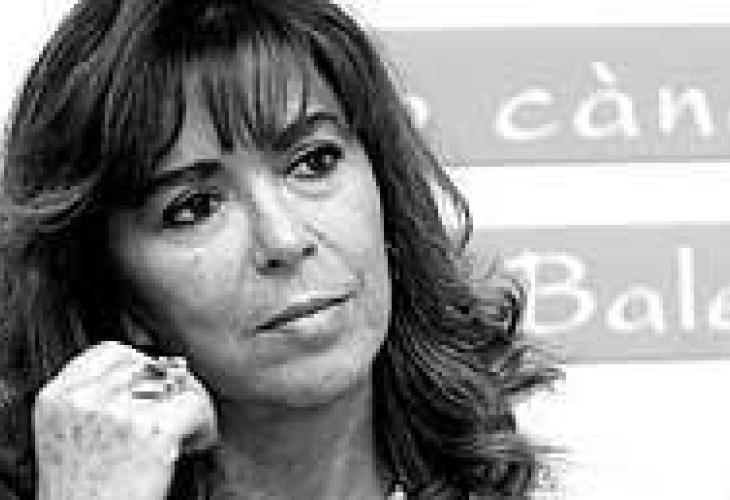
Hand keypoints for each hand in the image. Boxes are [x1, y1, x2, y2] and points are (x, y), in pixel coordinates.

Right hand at [33, 341, 217, 499]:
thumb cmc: (82, 492)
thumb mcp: (68, 435)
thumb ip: (95, 398)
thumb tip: (152, 369)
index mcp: (58, 396)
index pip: (112, 352)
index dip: (141, 369)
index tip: (154, 390)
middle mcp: (85, 398)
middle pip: (149, 365)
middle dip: (169, 389)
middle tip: (175, 416)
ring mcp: (118, 412)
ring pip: (177, 382)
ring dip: (188, 405)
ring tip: (184, 432)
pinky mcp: (151, 431)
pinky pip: (194, 405)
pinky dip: (204, 424)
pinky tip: (196, 442)